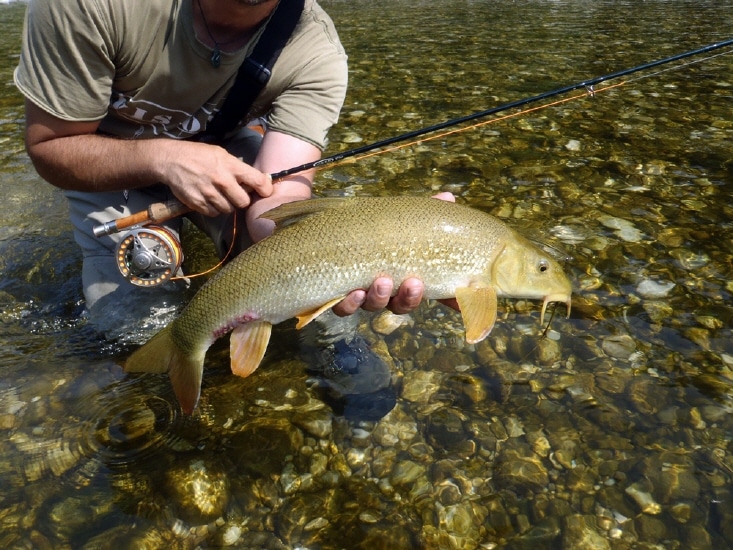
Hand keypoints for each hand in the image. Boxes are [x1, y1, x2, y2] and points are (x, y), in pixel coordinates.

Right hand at [160, 140, 272, 216]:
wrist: (171, 160)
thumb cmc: (199, 155)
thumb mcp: (220, 154)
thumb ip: (238, 167)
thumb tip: (258, 180)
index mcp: (230, 166)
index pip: (258, 181)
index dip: (265, 189)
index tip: (265, 192)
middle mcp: (222, 181)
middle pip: (244, 202)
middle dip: (242, 199)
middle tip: (236, 194)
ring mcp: (209, 193)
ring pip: (228, 210)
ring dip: (227, 205)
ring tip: (220, 195)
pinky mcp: (198, 203)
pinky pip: (214, 213)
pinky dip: (214, 209)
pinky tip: (209, 199)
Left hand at [332, 192, 458, 316]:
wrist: (320, 225)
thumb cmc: (366, 225)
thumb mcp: (396, 216)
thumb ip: (422, 211)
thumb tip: (449, 197)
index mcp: (403, 274)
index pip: (430, 291)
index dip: (448, 299)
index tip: (459, 299)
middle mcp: (383, 289)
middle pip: (401, 304)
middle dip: (409, 297)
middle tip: (413, 282)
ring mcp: (359, 293)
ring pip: (373, 305)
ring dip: (380, 297)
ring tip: (382, 281)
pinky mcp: (333, 293)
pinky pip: (342, 307)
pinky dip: (349, 303)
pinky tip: (353, 292)